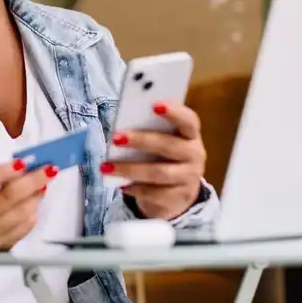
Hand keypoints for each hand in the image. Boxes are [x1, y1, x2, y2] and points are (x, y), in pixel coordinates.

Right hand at [0, 160, 56, 293]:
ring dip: (36, 197)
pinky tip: (34, 203)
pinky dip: (33, 213)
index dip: (1, 172)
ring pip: (20, 215)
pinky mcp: (1, 250)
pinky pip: (23, 229)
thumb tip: (20, 167)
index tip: (22, 163)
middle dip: (31, 181)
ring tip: (43, 185)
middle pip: (6, 198)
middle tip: (49, 169)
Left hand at [102, 102, 205, 219]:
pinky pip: (155, 194)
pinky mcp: (180, 198)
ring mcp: (189, 178)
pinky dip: (136, 188)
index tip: (155, 105)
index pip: (189, 120)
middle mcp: (195, 154)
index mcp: (190, 135)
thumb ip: (149, 131)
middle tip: (115, 138)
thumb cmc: (163, 158)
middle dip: (141, 141)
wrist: (177, 193)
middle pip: (169, 146)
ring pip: (159, 172)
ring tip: (106, 167)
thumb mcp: (161, 142)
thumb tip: (122, 127)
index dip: (174, 112)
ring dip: (130, 169)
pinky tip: (121, 185)